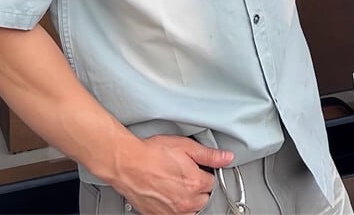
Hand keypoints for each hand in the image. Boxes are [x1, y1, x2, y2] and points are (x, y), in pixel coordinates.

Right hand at [112, 134, 233, 214]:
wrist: (127, 163)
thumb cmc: (152, 153)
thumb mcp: (184, 146)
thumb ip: (209, 154)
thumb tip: (226, 158)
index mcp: (196, 183)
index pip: (212, 182)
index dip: (203, 172)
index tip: (197, 168)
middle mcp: (187, 202)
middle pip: (203, 198)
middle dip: (197, 186)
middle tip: (184, 173)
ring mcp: (173, 212)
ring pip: (191, 209)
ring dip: (187, 199)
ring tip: (174, 183)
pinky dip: (174, 207)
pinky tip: (166, 193)